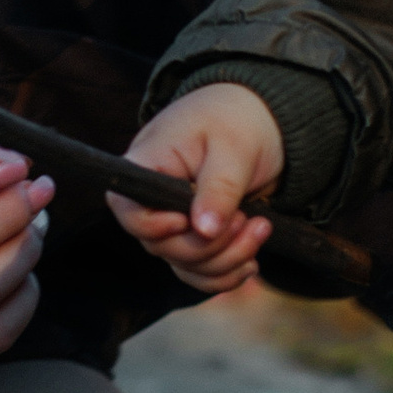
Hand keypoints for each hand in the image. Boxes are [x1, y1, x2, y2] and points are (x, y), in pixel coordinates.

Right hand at [110, 84, 286, 294]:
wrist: (264, 119)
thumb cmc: (238, 120)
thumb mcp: (233, 147)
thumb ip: (218, 189)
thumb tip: (204, 230)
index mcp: (147, 165)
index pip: (129, 211)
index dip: (156, 228)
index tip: (190, 221)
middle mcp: (153, 199)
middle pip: (162, 247)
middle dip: (211, 246)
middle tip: (252, 221)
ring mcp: (174, 222)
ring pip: (185, 265)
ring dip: (226, 261)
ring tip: (261, 230)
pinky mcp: (196, 236)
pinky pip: (200, 272)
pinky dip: (226, 273)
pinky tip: (252, 261)